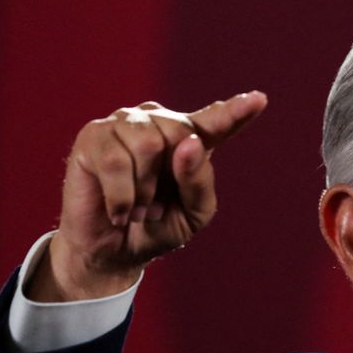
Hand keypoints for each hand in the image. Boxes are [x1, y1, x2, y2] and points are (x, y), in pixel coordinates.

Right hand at [27, 92, 267, 301]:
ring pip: (148, 145)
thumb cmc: (157, 227)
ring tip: (137, 206)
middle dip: (169, 179)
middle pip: (180, 133)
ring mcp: (124, 124)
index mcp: (190, 140)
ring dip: (144, 190)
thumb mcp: (193, 213)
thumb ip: (199, 180)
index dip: (237, 111)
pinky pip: (115, 161)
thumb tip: (188, 143)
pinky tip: (118, 211)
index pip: (217, 121)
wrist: (112, 253)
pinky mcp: (93, 135)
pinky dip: (121, 197)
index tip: (259, 100)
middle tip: (155, 205)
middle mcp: (158, 123)